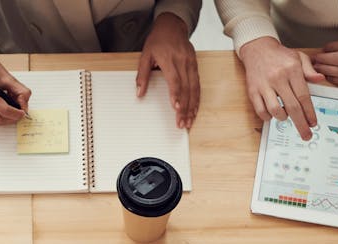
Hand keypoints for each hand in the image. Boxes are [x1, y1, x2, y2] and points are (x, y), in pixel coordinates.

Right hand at [0, 42, 30, 124]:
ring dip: (5, 116)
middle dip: (11, 118)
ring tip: (11, 105)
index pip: (4, 110)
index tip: (23, 112)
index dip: (16, 114)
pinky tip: (3, 104)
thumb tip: (24, 107)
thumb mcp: (8, 77)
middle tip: (20, 113)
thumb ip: (20, 92)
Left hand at [137, 12, 198, 128]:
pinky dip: (197, 98)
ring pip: (195, 88)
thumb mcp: (145, 55)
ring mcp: (191, 64)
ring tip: (189, 120)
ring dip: (193, 106)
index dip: (176, 95)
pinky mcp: (195, 65)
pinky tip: (195, 109)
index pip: (175, 80)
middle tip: (182, 123)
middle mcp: (183, 62)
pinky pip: (198, 84)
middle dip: (185, 108)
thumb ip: (142, 75)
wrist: (172, 26)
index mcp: (169, 60)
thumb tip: (139, 93)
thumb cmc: (157, 41)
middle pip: (186, 88)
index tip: (176, 108)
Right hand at [238, 36, 323, 140]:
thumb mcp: (299, 57)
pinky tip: (272, 114)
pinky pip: (260, 111)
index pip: (303, 96)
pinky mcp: (253, 91)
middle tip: (306, 135)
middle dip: (301, 124)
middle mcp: (278, 78)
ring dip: (283, 118)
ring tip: (286, 116)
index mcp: (292, 70)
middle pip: (292, 107)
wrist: (257, 48)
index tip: (313, 123)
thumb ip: (310, 70)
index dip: (309, 112)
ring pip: (276, 110)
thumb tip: (320, 80)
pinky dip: (268, 117)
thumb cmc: (279, 55)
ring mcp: (264, 85)